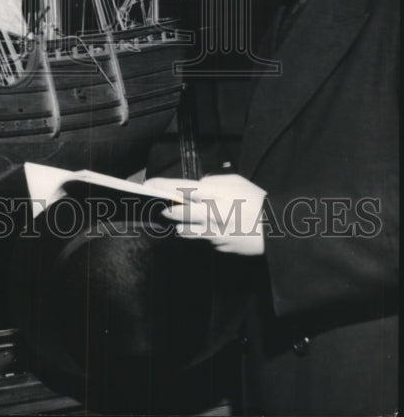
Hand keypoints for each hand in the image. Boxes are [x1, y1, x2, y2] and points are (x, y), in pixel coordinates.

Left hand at [144, 174, 266, 255]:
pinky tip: (208, 228)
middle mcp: (212, 215)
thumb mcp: (236, 182)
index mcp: (216, 195)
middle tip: (161, 206)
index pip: (182, 189)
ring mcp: (214, 234)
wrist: (278, 230)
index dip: (163, 187)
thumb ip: (213, 182)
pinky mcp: (220, 247)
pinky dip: (202, 233)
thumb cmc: (257, 201)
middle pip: (178, 213)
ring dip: (181, 224)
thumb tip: (197, 186)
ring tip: (181, 218)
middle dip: (167, 209)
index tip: (149, 185)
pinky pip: (204, 240)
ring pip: (186, 231)